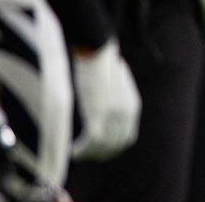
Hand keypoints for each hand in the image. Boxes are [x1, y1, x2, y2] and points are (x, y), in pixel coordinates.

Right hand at [71, 38, 141, 159]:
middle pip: (115, 145)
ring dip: (89, 154)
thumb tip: (104, 110)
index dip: (112, 148)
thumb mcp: (113, 85)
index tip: (97, 151)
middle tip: (83, 155)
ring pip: (102, 146)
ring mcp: (113, 114)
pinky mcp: (99, 113)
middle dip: (99, 154)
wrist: (98, 49)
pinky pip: (91, 141)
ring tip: (76, 154)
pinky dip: (81, 150)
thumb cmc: (100, 64)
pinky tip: (72, 151)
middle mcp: (126, 113)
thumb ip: (113, 100)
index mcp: (132, 106)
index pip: (126, 139)